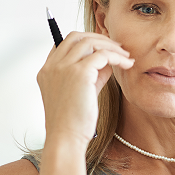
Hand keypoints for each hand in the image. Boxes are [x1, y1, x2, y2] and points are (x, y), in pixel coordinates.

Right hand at [37, 31, 133, 147]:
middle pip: (76, 36)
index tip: (104, 47)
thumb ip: (93, 74)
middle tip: (118, 48)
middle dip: (99, 38)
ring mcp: (63, 68)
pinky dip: (117, 57)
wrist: (67, 138)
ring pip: (90, 42)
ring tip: (125, 57)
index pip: (64, 43)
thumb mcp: (82, 92)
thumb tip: (109, 61)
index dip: (85, 41)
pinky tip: (127, 64)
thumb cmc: (74, 121)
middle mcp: (52, 66)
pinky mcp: (79, 73)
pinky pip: (103, 54)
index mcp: (47, 71)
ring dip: (111, 46)